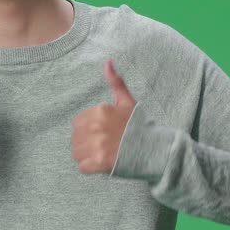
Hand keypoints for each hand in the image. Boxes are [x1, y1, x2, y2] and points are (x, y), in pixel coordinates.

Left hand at [70, 58, 136, 173]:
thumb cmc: (138, 126)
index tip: (102, 133)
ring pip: (77, 153)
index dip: (88, 130)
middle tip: (105, 145)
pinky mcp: (98, 162)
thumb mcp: (127, 101)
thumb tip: (107, 61)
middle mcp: (95, 127)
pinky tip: (103, 163)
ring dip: (87, 156)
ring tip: (104, 154)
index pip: (77, 123)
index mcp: (99, 111)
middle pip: (75, 139)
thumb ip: (116, 82)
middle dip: (87, 143)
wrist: (153, 150)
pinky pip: (82, 166)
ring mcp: (97, 145)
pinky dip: (90, 168)